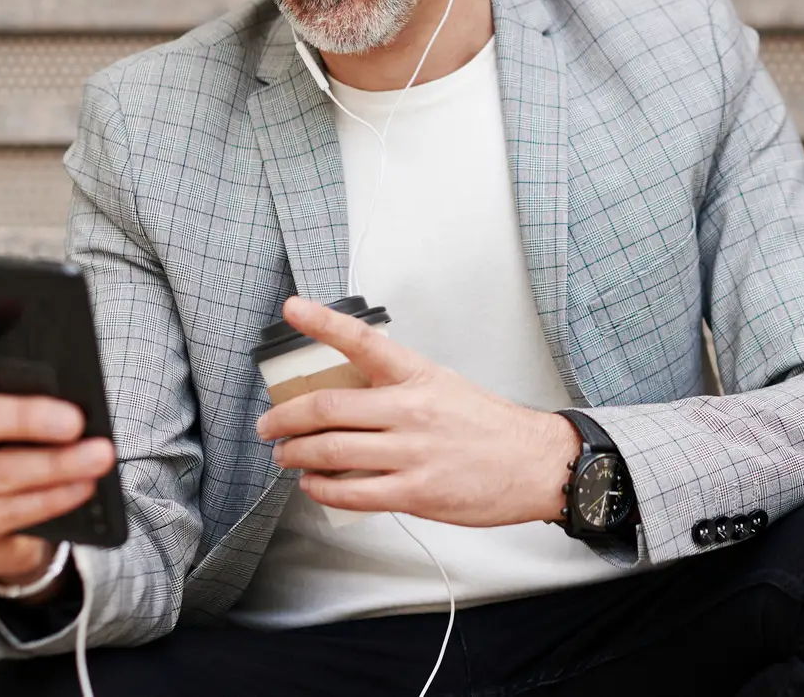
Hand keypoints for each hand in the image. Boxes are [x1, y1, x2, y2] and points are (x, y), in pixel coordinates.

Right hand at [0, 334, 115, 585]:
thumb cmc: (5, 447)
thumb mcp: (9, 416)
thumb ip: (25, 394)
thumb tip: (76, 388)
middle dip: (26, 418)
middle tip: (75, 420)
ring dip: (56, 464)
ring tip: (100, 456)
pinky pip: (8, 512)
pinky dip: (52, 498)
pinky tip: (83, 487)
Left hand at [258, 297, 581, 526]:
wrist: (535, 463)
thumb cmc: (488, 426)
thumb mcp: (443, 386)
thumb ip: (396, 389)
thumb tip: (344, 400)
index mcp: (418, 376)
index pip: (363, 341)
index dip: (323, 323)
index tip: (293, 308)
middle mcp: (411, 410)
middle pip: (327, 408)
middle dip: (284, 418)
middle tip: (268, 424)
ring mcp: (412, 452)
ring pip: (331, 452)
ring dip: (296, 455)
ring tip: (286, 455)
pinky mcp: (415, 492)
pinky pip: (352, 494)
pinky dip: (322, 489)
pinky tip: (314, 485)